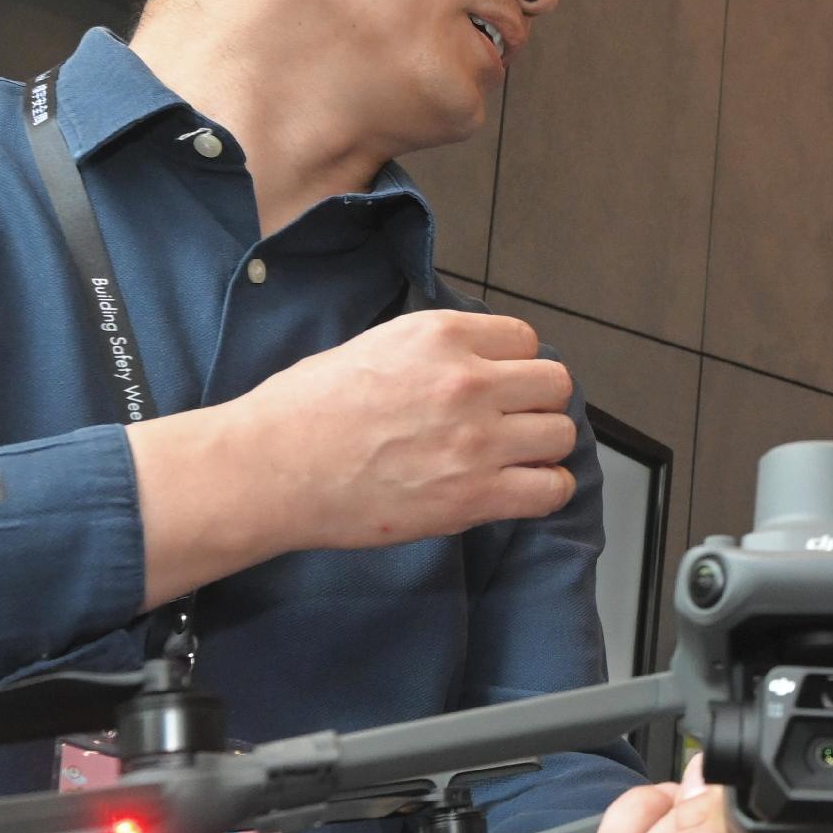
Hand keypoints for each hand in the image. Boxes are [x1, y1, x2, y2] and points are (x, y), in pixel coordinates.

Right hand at [130, 309, 575, 602]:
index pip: (525, 339)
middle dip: (535, 403)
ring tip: (511, 458)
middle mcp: (467, 381)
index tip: (498, 384)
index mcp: (440, 336)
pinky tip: (519, 489)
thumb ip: (432, 353)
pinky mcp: (474, 496)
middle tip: (508, 422)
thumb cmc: (302, 410)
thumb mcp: (372, 347)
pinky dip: (544, 490)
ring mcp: (476, 440)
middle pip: (553, 383)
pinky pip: (551, 489)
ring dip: (541, 447)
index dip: (513, 365)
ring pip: (561, 434)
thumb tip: (469, 364)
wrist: (271, 468)